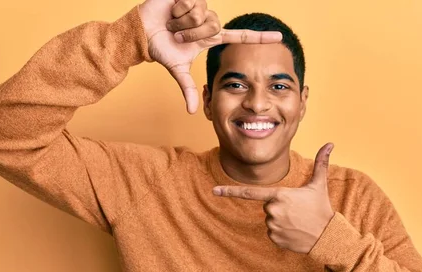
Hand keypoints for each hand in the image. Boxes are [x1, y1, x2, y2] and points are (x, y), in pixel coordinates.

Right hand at [138, 0, 282, 113]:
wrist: (141, 33)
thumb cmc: (160, 48)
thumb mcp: (177, 70)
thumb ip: (188, 89)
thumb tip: (192, 112)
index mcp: (211, 37)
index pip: (240, 36)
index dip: (259, 38)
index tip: (279, 37)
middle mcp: (209, 21)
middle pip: (215, 25)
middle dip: (193, 34)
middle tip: (177, 35)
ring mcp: (200, 7)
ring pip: (203, 15)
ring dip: (184, 22)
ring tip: (172, 23)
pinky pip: (192, 2)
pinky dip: (178, 9)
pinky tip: (171, 9)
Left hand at [212, 143, 335, 253]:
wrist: (327, 236)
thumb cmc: (321, 208)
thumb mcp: (319, 185)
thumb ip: (321, 163)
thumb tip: (330, 143)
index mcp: (279, 195)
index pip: (249, 192)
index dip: (230, 191)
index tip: (214, 191)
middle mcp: (272, 210)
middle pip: (267, 205)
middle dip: (279, 206)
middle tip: (297, 210)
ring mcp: (272, 225)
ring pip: (270, 219)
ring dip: (281, 219)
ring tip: (297, 221)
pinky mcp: (274, 238)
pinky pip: (272, 232)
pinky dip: (281, 232)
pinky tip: (294, 231)